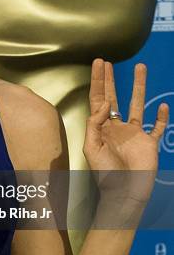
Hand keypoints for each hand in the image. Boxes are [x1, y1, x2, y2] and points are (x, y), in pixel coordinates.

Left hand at [83, 59, 168, 203]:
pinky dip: (161, 118)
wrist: (122, 192)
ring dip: (139, 87)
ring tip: (141, 68)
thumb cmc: (104, 173)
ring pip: (137, 104)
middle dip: (110, 80)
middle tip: (107, 62)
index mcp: (101, 127)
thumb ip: (95, 123)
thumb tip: (105, 102)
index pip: (98, 99)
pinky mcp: (149, 143)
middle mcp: (117, 127)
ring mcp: (134, 134)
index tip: (98, 64)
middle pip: (114, 97)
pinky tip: (162, 106)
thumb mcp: (91, 147)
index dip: (98, 81)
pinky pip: (157, 127)